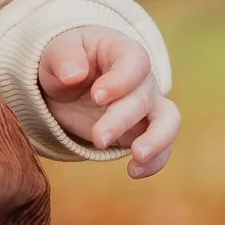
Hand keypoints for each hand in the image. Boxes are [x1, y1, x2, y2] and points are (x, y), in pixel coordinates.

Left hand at [36, 26, 179, 176]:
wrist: (65, 85)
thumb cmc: (66, 61)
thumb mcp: (57, 52)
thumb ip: (64, 58)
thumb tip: (73, 74)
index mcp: (122, 52)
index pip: (136, 62)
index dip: (121, 80)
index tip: (97, 96)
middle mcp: (141, 79)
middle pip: (143, 97)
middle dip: (122, 119)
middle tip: (99, 138)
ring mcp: (146, 107)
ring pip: (168, 121)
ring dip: (157, 140)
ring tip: (138, 156)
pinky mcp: (141, 132)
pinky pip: (161, 148)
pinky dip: (155, 162)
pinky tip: (134, 172)